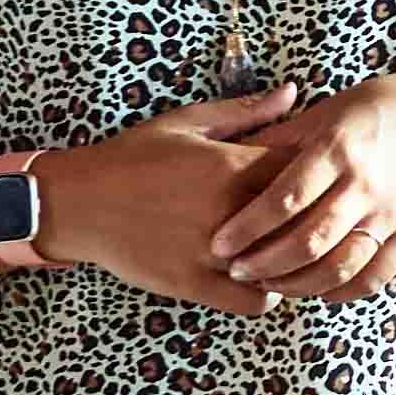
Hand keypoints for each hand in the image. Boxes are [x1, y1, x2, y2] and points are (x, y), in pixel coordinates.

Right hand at [31, 86, 301, 313]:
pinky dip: (266, 295)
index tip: (317, 181)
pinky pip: (253, 302)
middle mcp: (228, 211)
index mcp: (230, 165)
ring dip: (294, 264)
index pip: (305, 173)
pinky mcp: (194, 285)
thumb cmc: (132, 157)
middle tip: (316, 222)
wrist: (77, 202)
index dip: (319, 178)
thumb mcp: (186, 123)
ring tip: (290, 254)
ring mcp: (211, 252)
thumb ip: (246, 111)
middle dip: (315, 223)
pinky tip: (262, 280)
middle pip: (303, 223)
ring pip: (285, 269)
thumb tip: (294, 92)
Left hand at [219, 70, 395, 300]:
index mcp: (338, 148)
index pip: (286, 199)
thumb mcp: (322, 112)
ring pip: (341, 267)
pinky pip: (373, 278)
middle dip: (265, 264)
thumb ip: (276, 140)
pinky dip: (340, 292)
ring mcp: (391, 214)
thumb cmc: (371, 111)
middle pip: (310, 241)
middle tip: (236, 270)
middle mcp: (366, 185)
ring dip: (298, 285)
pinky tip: (313, 291)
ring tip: (268, 284)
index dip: (248, 228)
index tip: (219, 245)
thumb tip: (222, 162)